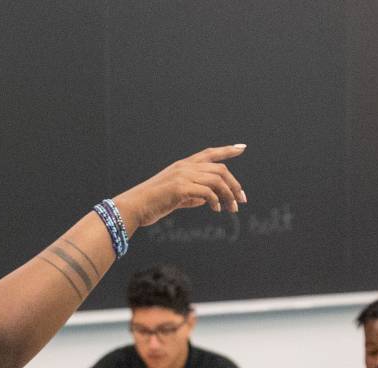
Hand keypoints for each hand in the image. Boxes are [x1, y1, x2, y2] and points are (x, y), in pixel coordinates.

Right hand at [113, 145, 247, 229]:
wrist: (135, 206)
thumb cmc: (154, 203)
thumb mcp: (178, 197)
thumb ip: (193, 195)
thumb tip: (210, 199)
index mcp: (184, 165)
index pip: (210, 153)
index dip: (227, 150)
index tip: (242, 148)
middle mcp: (185, 167)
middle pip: (220, 169)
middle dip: (235, 185)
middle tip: (242, 200)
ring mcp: (183, 176)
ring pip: (217, 180)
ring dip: (228, 196)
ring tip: (232, 209)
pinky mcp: (180, 188)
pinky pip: (207, 193)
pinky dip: (215, 201)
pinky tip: (216, 210)